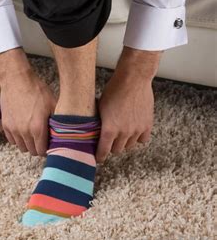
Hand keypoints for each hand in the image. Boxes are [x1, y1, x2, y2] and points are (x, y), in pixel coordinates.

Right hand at [0, 48, 55, 155]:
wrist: (16, 80)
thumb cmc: (36, 90)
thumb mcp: (53, 104)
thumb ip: (57, 122)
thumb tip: (61, 134)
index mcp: (38, 128)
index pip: (42, 151)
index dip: (47, 149)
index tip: (49, 143)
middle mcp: (24, 132)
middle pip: (31, 151)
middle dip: (38, 147)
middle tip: (42, 139)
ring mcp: (13, 129)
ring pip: (21, 147)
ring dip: (28, 144)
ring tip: (32, 135)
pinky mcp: (5, 125)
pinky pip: (11, 140)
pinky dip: (17, 139)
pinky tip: (23, 130)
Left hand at [96, 47, 161, 162]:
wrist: (133, 80)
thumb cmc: (112, 91)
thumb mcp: (99, 108)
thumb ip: (98, 123)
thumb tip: (92, 133)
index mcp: (109, 129)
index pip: (103, 151)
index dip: (99, 156)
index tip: (97, 158)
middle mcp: (124, 133)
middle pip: (116, 150)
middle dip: (111, 147)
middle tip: (108, 142)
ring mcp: (137, 130)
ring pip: (129, 146)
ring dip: (124, 142)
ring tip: (119, 134)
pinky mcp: (147, 125)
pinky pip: (142, 140)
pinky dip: (137, 138)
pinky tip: (132, 131)